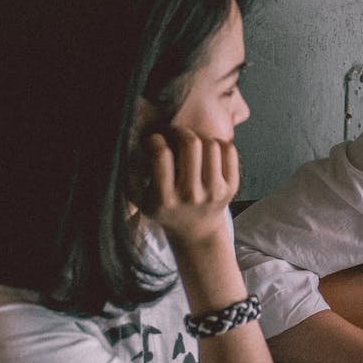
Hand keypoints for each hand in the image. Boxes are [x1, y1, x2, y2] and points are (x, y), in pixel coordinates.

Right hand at [142, 127, 239, 253]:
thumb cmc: (164, 208)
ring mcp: (215, 191)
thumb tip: (133, 144)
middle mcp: (191, 195)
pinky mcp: (232, 187)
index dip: (155, 139)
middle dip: (179, 131)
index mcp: (164, 199)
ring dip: (198, 137)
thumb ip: (130, 173)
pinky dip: (217, 143)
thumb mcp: (139, 199)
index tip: (154, 140)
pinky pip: (229, 150)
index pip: (161, 155)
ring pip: (211, 144)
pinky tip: (206, 151)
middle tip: (174, 134)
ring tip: (190, 143)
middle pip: (190, 144)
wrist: (196, 231)